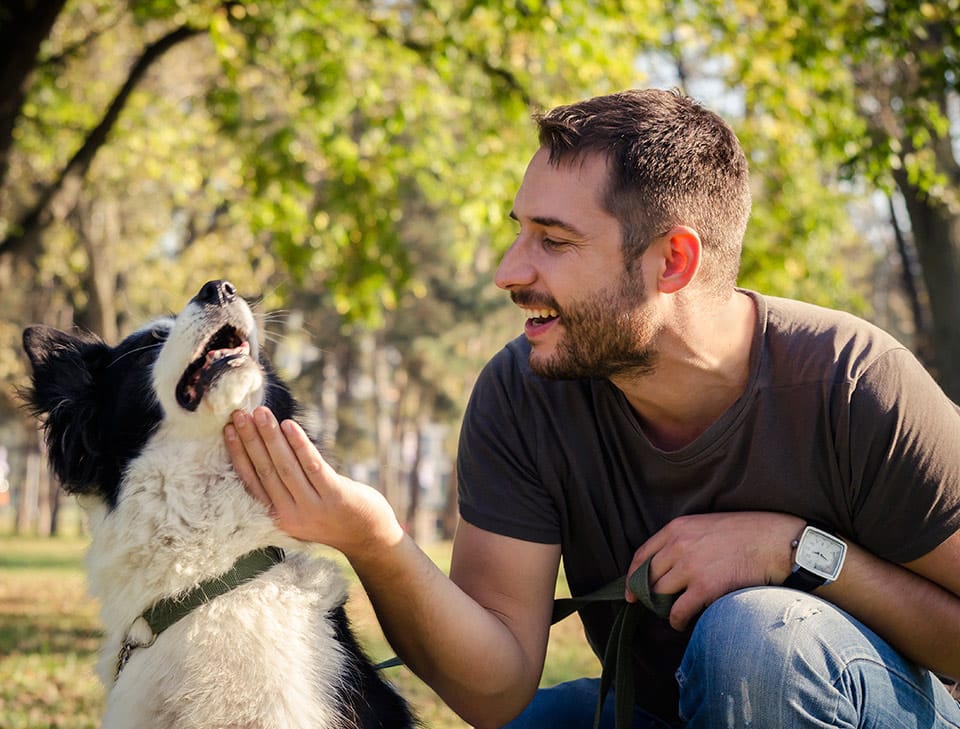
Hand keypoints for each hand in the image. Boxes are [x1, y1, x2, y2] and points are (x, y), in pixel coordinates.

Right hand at [224, 407, 404, 557]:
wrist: (369, 537)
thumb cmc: (332, 515)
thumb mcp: (301, 508)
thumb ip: (283, 487)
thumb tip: (264, 447)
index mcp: (277, 517)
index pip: (251, 481)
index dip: (238, 454)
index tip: (227, 430)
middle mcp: (291, 515)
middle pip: (265, 470)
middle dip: (250, 440)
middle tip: (239, 413)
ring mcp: (314, 507)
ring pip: (286, 466)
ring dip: (271, 437)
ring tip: (260, 412)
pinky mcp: (335, 497)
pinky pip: (313, 466)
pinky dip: (300, 445)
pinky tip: (290, 425)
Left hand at [626, 512, 803, 629]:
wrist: (775, 541)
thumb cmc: (745, 533)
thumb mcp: (705, 524)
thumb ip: (683, 539)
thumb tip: (667, 563)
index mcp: (676, 528)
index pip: (641, 555)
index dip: (632, 576)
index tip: (630, 591)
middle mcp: (678, 546)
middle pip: (648, 577)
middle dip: (646, 595)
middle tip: (651, 607)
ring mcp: (690, 567)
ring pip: (660, 595)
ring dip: (662, 608)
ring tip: (670, 614)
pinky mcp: (705, 587)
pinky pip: (678, 611)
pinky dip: (676, 621)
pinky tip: (681, 623)